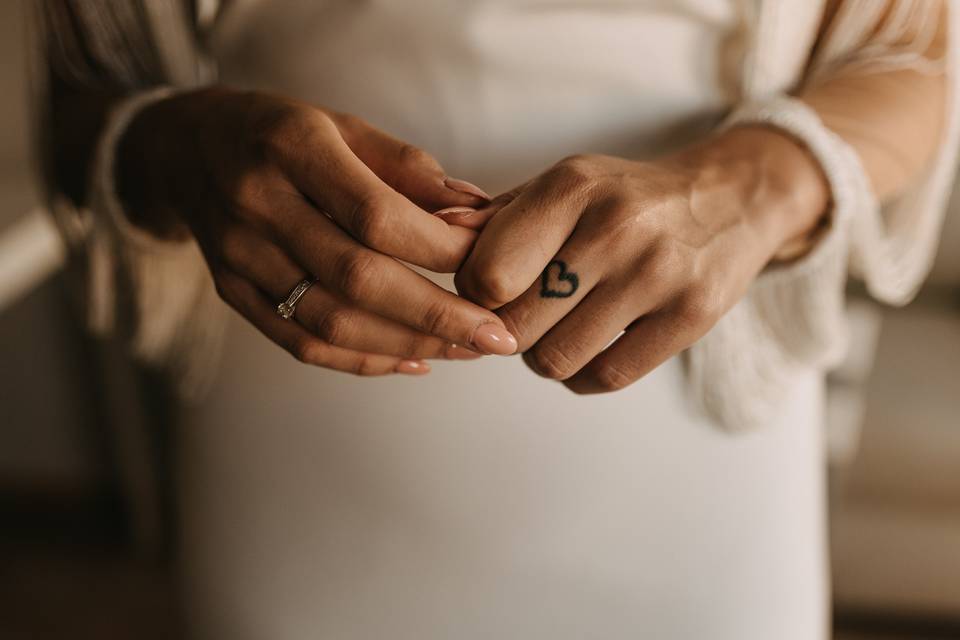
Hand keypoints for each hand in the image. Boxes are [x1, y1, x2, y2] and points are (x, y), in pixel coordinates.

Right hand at [116, 87, 516, 374]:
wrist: (186, 148)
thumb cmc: (280, 133)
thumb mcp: (342, 125)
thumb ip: (408, 168)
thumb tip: (477, 210)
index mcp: (290, 147)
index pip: (375, 214)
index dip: (439, 246)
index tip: (490, 264)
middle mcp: (257, 205)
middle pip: (356, 278)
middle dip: (437, 314)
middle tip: (497, 337)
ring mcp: (238, 257)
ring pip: (331, 322)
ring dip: (408, 344)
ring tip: (466, 350)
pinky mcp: (233, 293)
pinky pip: (302, 343)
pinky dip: (364, 360)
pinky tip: (414, 360)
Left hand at [453, 127, 826, 391]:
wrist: (730, 199)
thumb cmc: (626, 197)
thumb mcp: (565, 184)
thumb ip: (496, 217)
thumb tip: (435, 236)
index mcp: (572, 188)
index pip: (486, 274)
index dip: (472, 294)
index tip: (487, 289)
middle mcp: (615, 228)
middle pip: (515, 325)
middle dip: (504, 329)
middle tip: (522, 313)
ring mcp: (657, 275)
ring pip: (555, 359)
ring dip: (542, 356)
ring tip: (557, 328)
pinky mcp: (690, 317)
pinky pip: (605, 378)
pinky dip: (583, 375)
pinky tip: (590, 347)